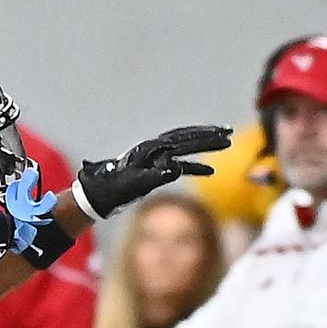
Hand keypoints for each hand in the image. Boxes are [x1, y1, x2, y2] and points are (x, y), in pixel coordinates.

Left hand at [75, 125, 234, 219]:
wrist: (97, 194)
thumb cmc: (114, 190)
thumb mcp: (135, 184)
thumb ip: (157, 176)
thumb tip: (178, 167)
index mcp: (152, 149)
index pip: (184, 139)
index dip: (204, 136)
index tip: (223, 133)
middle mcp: (155, 149)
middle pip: (187, 138)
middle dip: (208, 136)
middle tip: (229, 133)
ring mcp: (155, 158)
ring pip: (184, 148)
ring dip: (204, 146)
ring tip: (224, 144)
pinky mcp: (154, 169)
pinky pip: (179, 164)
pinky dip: (194, 166)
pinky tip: (208, 171)